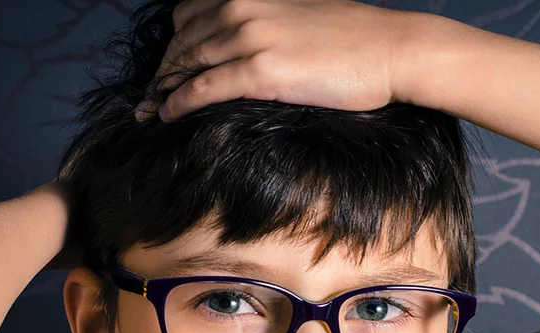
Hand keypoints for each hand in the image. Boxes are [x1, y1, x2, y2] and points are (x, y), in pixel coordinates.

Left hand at [134, 0, 417, 122]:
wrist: (391, 51)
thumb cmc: (355, 39)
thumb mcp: (301, 15)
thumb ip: (268, 23)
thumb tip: (250, 45)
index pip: (189, 14)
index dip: (172, 44)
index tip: (164, 69)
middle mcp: (242, 8)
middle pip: (182, 41)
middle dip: (162, 72)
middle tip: (149, 98)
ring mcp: (249, 38)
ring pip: (187, 64)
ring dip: (163, 91)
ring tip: (151, 111)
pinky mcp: (260, 71)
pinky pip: (204, 88)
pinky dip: (179, 103)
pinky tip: (168, 115)